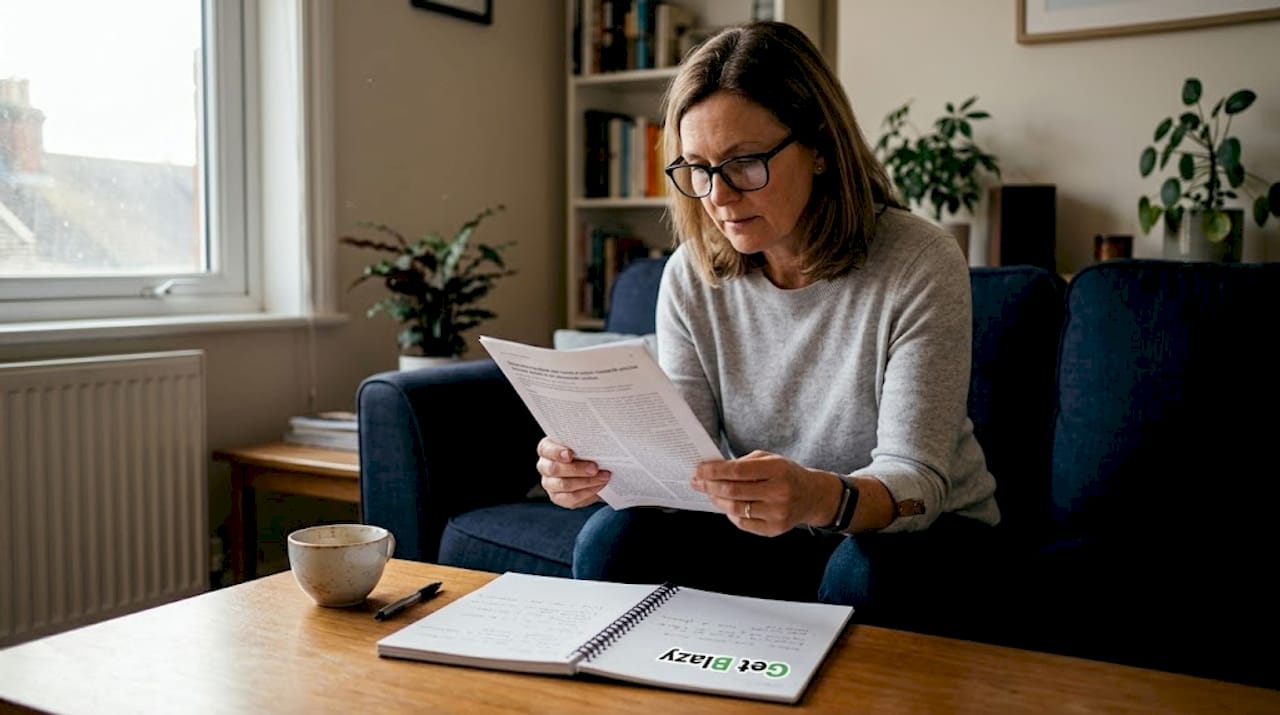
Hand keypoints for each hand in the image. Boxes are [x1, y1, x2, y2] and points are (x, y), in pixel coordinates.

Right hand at [536, 437, 610, 508]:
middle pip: (554, 469)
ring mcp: (549, 484)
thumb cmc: (585, 452)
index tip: (570, 454)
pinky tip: (599, 486)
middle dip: (576, 469)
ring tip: (603, 476)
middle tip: (594, 468)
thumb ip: (583, 442)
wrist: (591, 470)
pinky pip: (571, 498)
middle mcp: (545, 466)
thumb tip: (596, 443)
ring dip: (587, 481)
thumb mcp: (583, 444)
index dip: (556, 452)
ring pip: (564, 485)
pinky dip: (588, 492)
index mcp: (547, 449)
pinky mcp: (558, 498)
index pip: (545, 449)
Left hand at [691, 450, 841, 535]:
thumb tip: (712, 470)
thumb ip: (742, 463)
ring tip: (709, 493)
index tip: (698, 470)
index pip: (737, 471)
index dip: (713, 471)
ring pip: (735, 509)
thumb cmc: (785, 474)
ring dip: (717, 500)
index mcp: (777, 470)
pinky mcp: (774, 529)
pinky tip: (726, 505)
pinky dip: (730, 513)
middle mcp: (779, 492)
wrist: (812, 496)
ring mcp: (777, 513)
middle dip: (710, 486)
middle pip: (733, 491)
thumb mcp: (769, 459)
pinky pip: (743, 523)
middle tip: (696, 482)